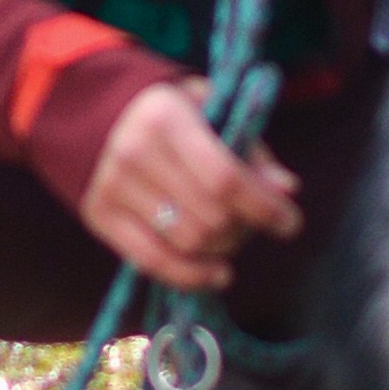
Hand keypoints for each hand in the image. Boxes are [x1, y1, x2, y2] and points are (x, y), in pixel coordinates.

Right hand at [78, 77, 302, 293]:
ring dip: (223, 250)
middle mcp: (134, 153)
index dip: (263, 207)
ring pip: (187, 243)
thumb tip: (286, 191)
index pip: (224, 178)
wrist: (99, 114)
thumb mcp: (213, 113)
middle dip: (245, 228)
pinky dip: (191, 276)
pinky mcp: (100, 216)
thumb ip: (250, 151)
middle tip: (256, 224)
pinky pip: (152, 262)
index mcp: (165, 119)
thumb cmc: (173, 114)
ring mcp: (112, 188)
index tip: (289, 223)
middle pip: (209, 216)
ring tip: (233, 238)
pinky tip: (217, 273)